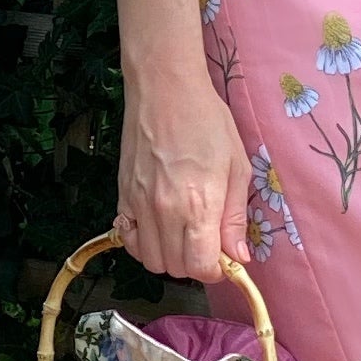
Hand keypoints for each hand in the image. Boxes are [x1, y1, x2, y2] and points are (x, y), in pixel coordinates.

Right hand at [116, 60, 251, 284]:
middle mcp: (165, 212)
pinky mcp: (122, 196)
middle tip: (206, 241)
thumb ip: (235, 217)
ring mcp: (139, 205)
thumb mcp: (237, 167)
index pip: (201, 268)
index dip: (216, 270)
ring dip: (169, 256)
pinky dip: (143, 244)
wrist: (165, 90)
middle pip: (175, 268)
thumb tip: (238, 257)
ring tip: (183, 234)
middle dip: (195, 264)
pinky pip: (128, 240)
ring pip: (150, 260)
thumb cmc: (207, 122)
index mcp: (198, 206)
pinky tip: (158, 227)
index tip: (223, 256)